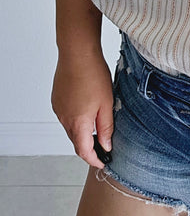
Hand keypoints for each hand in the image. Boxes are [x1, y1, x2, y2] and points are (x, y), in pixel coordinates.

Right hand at [51, 51, 113, 167]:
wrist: (77, 53)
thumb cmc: (93, 74)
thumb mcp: (107, 103)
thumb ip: (106, 128)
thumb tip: (107, 146)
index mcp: (78, 122)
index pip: (84, 151)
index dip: (94, 159)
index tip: (102, 162)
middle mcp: (64, 118)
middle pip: (76, 141)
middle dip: (89, 146)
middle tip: (104, 144)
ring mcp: (58, 109)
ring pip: (70, 128)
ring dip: (82, 130)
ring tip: (97, 121)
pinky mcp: (56, 100)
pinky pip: (66, 116)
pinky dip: (76, 118)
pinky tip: (86, 106)